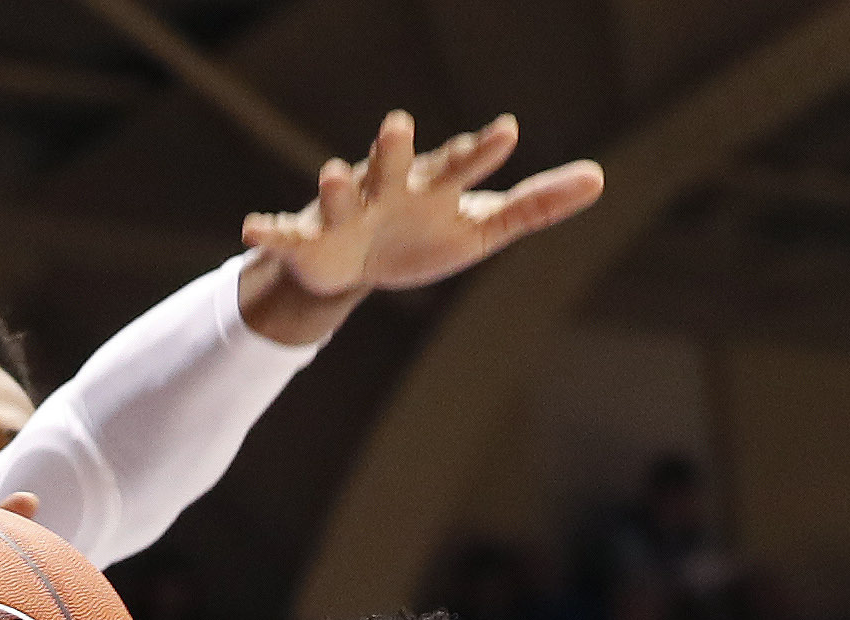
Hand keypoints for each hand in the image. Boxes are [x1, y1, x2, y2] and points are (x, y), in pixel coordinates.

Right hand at [241, 111, 604, 317]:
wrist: (357, 268)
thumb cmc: (423, 236)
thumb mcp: (482, 227)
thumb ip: (535, 205)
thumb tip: (599, 178)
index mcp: (432, 185)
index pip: (461, 165)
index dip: (481, 153)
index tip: (507, 134)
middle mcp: (387, 188)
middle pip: (395, 164)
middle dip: (395, 147)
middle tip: (399, 123)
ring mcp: (346, 211)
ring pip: (342, 194)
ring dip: (337, 184)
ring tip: (334, 170)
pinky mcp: (310, 241)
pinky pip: (286, 234)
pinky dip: (268, 230)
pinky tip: (250, 226)